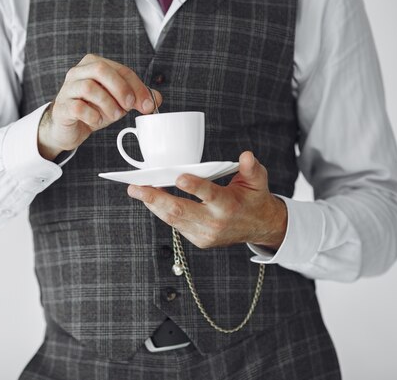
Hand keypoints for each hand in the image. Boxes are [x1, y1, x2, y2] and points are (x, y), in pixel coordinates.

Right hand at [37, 54, 161, 159]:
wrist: (69, 127)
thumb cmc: (93, 109)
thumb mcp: (118, 102)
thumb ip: (137, 97)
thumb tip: (157, 98)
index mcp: (94, 64)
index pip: (121, 69)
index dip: (138, 86)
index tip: (148, 104)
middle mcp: (78, 72)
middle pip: (101, 69)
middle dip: (121, 89)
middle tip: (129, 106)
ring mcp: (67, 89)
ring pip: (89, 87)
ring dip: (107, 104)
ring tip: (113, 116)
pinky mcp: (62, 107)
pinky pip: (78, 107)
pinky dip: (93, 116)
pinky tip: (97, 121)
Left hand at [127, 151, 287, 249]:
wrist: (260, 227)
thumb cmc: (254, 199)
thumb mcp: (258, 180)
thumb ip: (251, 168)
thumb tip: (245, 155)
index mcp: (229, 205)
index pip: (209, 195)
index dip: (194, 187)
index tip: (179, 177)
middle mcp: (215, 222)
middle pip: (180, 210)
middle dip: (155, 198)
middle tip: (136, 188)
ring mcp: (205, 234)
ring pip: (173, 219)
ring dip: (153, 205)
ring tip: (137, 191)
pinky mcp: (199, 240)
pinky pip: (176, 225)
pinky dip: (162, 212)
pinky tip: (152, 200)